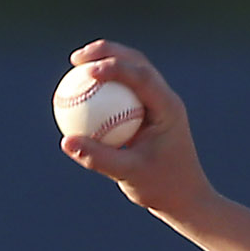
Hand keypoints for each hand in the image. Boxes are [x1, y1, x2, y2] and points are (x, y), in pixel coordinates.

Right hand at [58, 41, 212, 219]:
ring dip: (105, 61)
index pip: (141, 76)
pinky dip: (104, 87)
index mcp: (168, 108)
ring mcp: (158, 104)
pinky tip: (81, 90)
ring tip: (76, 64)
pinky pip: (124, 91)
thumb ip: (98, 157)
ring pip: (131, 71)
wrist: (184, 199)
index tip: (86, 70)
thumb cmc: (161, 188)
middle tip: (76, 58)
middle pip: (136, 62)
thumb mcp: (128, 174)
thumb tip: (66, 142)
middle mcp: (166, 99)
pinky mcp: (149, 112)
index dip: (113, 66)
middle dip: (106, 52)